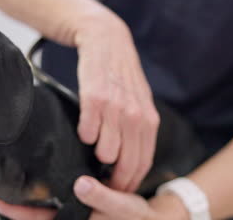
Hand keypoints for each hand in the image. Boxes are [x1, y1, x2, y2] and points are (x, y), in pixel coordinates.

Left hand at [0, 176, 188, 219]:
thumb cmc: (135, 217)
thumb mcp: (122, 208)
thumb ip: (102, 197)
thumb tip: (80, 185)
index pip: (35, 219)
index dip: (13, 209)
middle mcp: (68, 219)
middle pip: (33, 214)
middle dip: (13, 202)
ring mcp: (71, 213)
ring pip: (41, 207)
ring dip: (25, 195)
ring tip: (8, 175)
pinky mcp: (77, 203)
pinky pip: (54, 197)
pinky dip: (43, 188)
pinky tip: (37, 174)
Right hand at [73, 13, 159, 190]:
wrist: (106, 41)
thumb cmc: (121, 75)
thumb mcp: (139, 101)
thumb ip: (138, 129)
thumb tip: (128, 160)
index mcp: (149, 120)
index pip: (143, 163)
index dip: (130, 182)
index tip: (118, 190)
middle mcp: (135, 116)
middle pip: (125, 163)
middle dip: (113, 179)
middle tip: (100, 181)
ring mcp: (116, 108)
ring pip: (105, 152)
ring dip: (96, 152)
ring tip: (94, 139)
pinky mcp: (94, 98)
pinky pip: (86, 132)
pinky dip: (83, 133)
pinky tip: (85, 123)